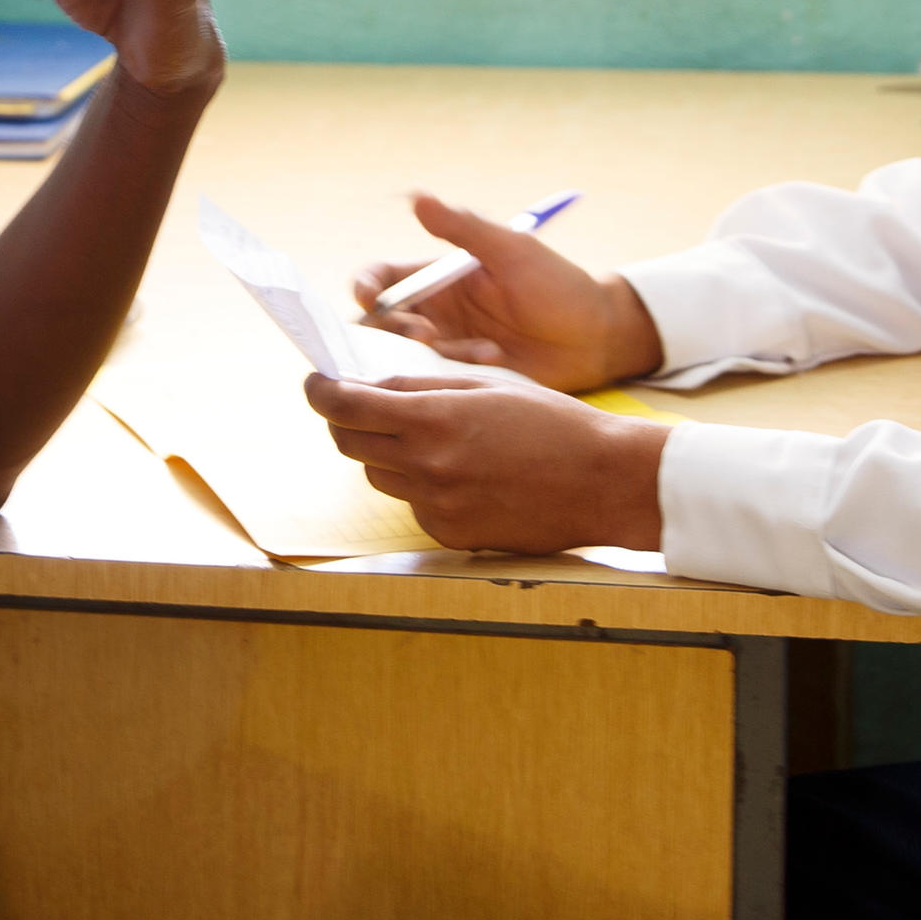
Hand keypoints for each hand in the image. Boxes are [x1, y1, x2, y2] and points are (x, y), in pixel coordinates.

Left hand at [303, 365, 669, 553]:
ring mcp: (437, 507)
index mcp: (434, 421)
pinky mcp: (450, 536)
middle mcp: (427, 468)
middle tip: (363, 406)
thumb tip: (372, 386)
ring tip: (429, 438)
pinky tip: (460, 473)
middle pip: (350, 444)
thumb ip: (423, 387)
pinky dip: (420, 486)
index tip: (317, 384)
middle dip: (348, 421)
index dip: (321, 393)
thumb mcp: (487, 385)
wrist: (604, 482)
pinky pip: (412, 505)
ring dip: (386, 453)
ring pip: (378, 476)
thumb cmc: (554, 424)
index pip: (346, 407)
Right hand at [349, 193, 662, 391]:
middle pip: (379, 326)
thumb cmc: (559, 286)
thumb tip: (417, 197)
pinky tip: (496, 363)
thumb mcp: (512, 251)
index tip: (369, 299)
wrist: (599, 339)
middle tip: (426, 336)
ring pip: (406, 359)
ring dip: (433, 355)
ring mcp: (448, 351)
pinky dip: (456, 374)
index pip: (381, 280)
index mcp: (437, 278)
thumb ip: (464, 228)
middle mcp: (435, 315)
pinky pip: (436, 383)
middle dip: (390, 331)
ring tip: (483, 351)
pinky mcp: (464, 382)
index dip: (364, 288)